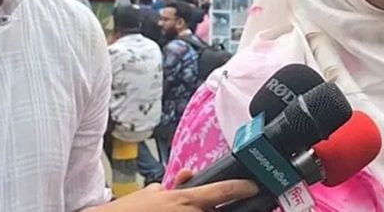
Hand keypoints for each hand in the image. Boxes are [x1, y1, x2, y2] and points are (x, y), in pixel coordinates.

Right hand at [87, 169, 257, 211]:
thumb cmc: (127, 211)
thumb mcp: (150, 193)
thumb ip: (172, 186)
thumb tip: (186, 175)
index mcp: (184, 200)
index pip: (224, 190)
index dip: (244, 189)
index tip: (255, 188)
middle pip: (220, 211)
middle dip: (224, 208)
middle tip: (232, 204)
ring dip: (208, 211)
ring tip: (183, 206)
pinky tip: (182, 211)